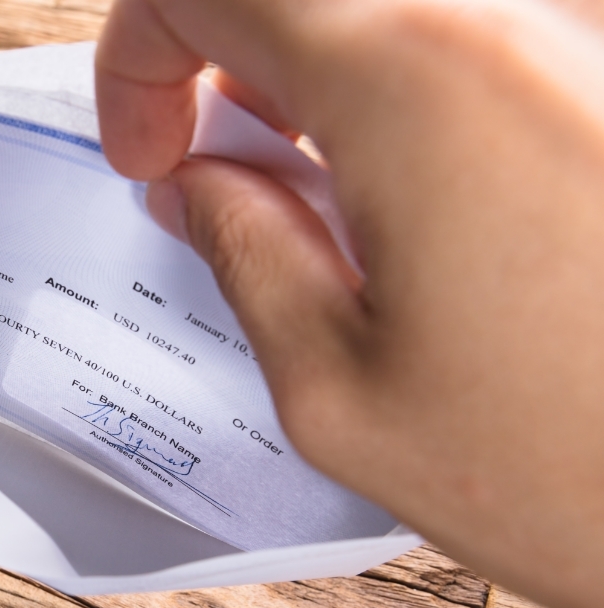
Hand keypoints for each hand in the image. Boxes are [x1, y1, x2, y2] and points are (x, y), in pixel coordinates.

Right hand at [98, 0, 603, 607]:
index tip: (149, 153)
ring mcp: (581, 40)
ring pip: (385, 14)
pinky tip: (415, 193)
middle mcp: (511, 19)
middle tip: (221, 165)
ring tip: (321, 192)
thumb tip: (198, 181)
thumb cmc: (593, 474)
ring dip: (315, 75)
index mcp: (410, 77)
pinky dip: (401, 91)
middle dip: (220, 58)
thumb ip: (242, 251)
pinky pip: (472, 45)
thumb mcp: (341, 391)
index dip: (137, 60)